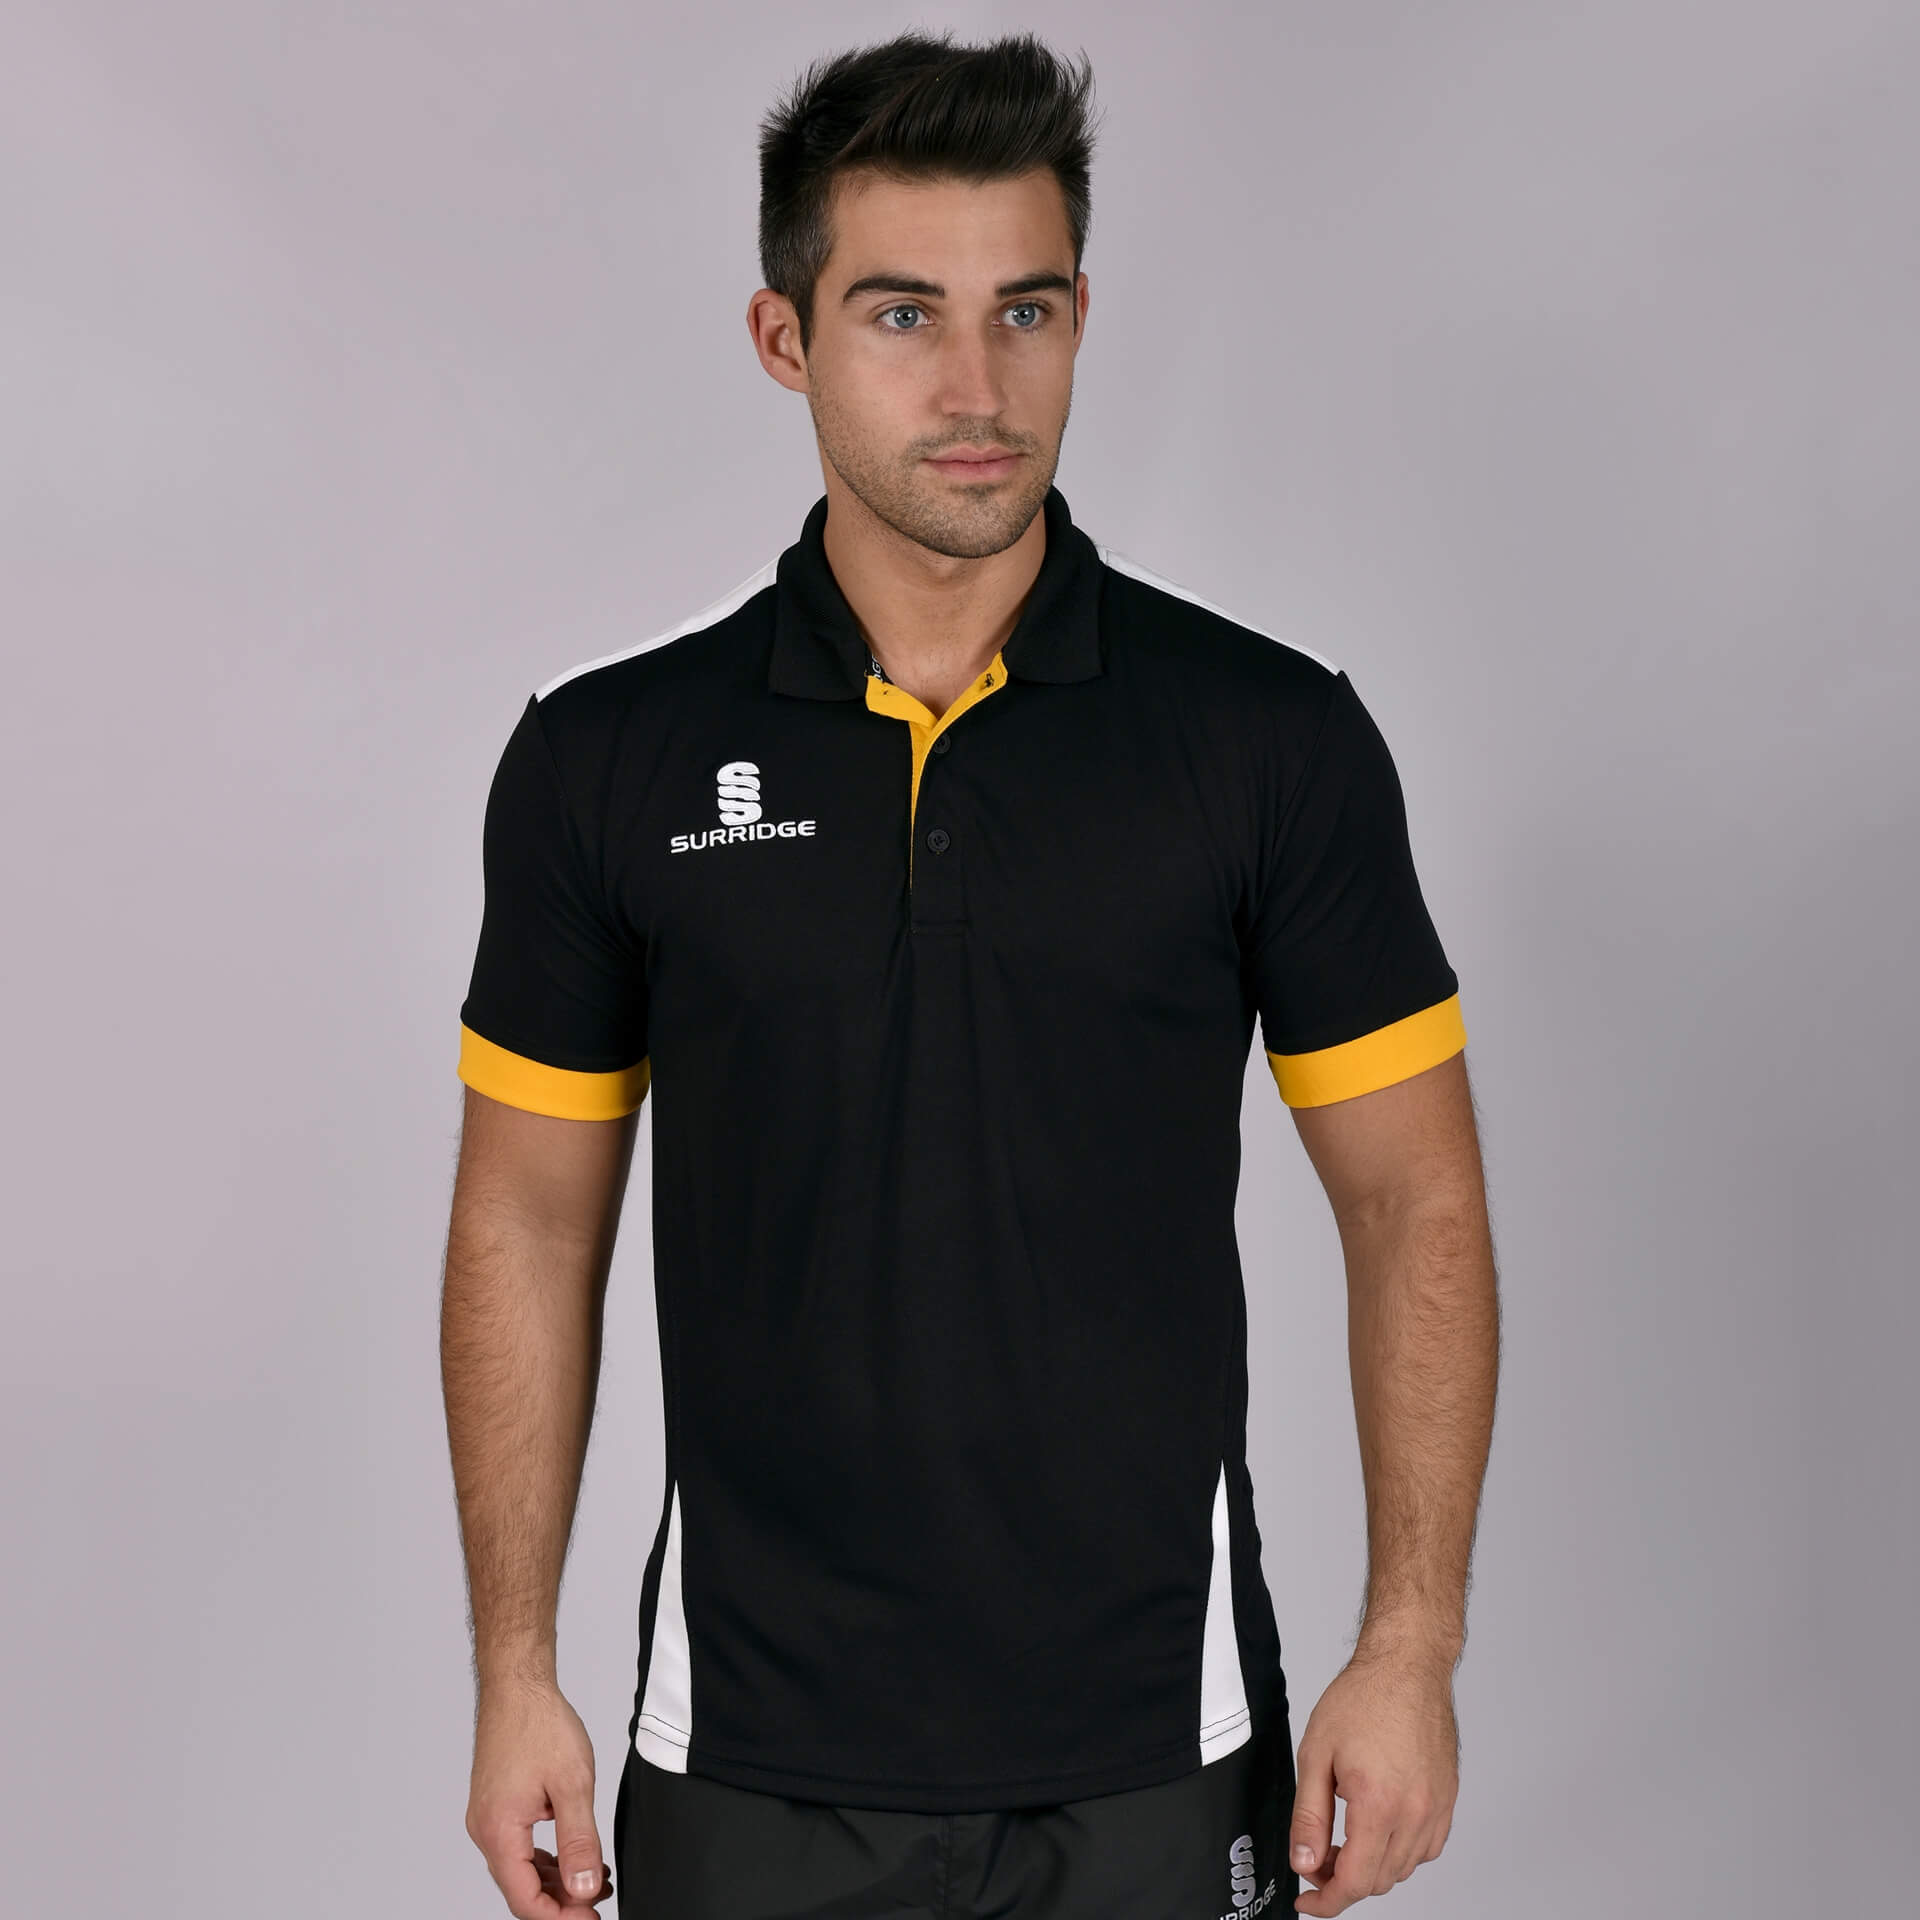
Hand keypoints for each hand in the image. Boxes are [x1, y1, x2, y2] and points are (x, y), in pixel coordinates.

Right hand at [465, 1678, 614, 1917]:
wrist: (517, 1685)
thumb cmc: (540, 1724)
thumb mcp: (572, 1785)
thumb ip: (579, 1842)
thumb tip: (583, 1889)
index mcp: (498, 1832)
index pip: (525, 1900)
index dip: (560, 1917)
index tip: (591, 1917)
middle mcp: (485, 1830)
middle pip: (521, 1888)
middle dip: (561, 1901)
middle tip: (598, 1901)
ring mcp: (488, 1817)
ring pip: (520, 1868)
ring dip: (556, 1880)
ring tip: (595, 1879)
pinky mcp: (497, 1805)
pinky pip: (519, 1846)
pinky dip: (546, 1858)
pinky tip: (573, 1856)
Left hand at [1288, 1642, 1457, 1913]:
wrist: (1407, 1667)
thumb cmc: (1364, 1698)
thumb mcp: (1316, 1754)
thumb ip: (1308, 1816)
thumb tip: (1305, 1863)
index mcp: (1379, 1804)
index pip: (1355, 1882)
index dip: (1327, 1901)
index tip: (1308, 1902)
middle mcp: (1415, 1813)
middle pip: (1379, 1880)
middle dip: (1343, 1881)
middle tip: (1317, 1858)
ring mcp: (1437, 1809)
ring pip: (1403, 1868)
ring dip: (1371, 1866)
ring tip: (1344, 1837)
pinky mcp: (1448, 1801)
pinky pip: (1425, 1848)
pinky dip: (1399, 1851)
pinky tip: (1378, 1826)